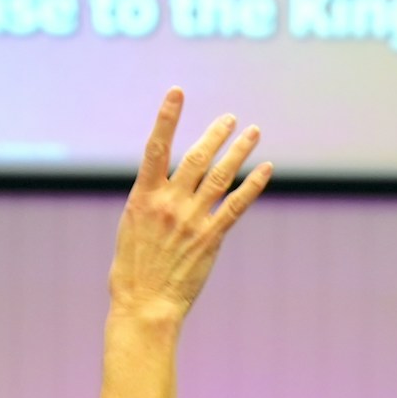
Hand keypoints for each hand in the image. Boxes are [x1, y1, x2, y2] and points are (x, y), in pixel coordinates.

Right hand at [107, 88, 271, 324]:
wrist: (144, 305)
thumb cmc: (131, 272)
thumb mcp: (130, 229)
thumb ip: (149, 203)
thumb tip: (161, 188)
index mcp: (143, 197)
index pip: (156, 147)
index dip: (167, 117)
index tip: (177, 92)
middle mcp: (169, 203)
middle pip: (196, 157)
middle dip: (215, 134)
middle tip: (230, 118)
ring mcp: (192, 219)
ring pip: (220, 176)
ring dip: (239, 151)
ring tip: (253, 132)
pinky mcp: (210, 238)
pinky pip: (236, 206)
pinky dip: (253, 186)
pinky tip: (265, 170)